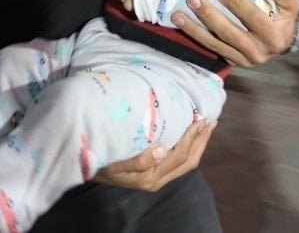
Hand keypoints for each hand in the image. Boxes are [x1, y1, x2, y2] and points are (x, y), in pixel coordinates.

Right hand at [94, 119, 216, 191]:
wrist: (87, 168)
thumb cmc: (99, 161)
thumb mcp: (114, 162)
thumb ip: (138, 160)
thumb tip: (162, 150)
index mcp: (150, 177)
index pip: (179, 156)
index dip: (192, 138)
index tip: (199, 118)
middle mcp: (157, 180)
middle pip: (188, 161)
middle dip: (201, 140)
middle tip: (210, 120)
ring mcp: (158, 178)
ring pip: (186, 162)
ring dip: (198, 143)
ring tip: (206, 126)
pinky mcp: (156, 173)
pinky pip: (179, 161)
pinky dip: (189, 146)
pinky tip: (191, 135)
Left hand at [173, 0, 298, 66]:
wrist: (280, 43)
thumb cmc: (283, 19)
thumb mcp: (290, 5)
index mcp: (274, 38)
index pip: (253, 18)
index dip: (236, 4)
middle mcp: (258, 53)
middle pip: (229, 33)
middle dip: (209, 15)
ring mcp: (243, 60)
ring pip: (215, 44)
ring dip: (194, 29)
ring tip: (177, 14)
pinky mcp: (231, 62)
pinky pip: (211, 49)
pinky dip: (195, 37)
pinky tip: (181, 25)